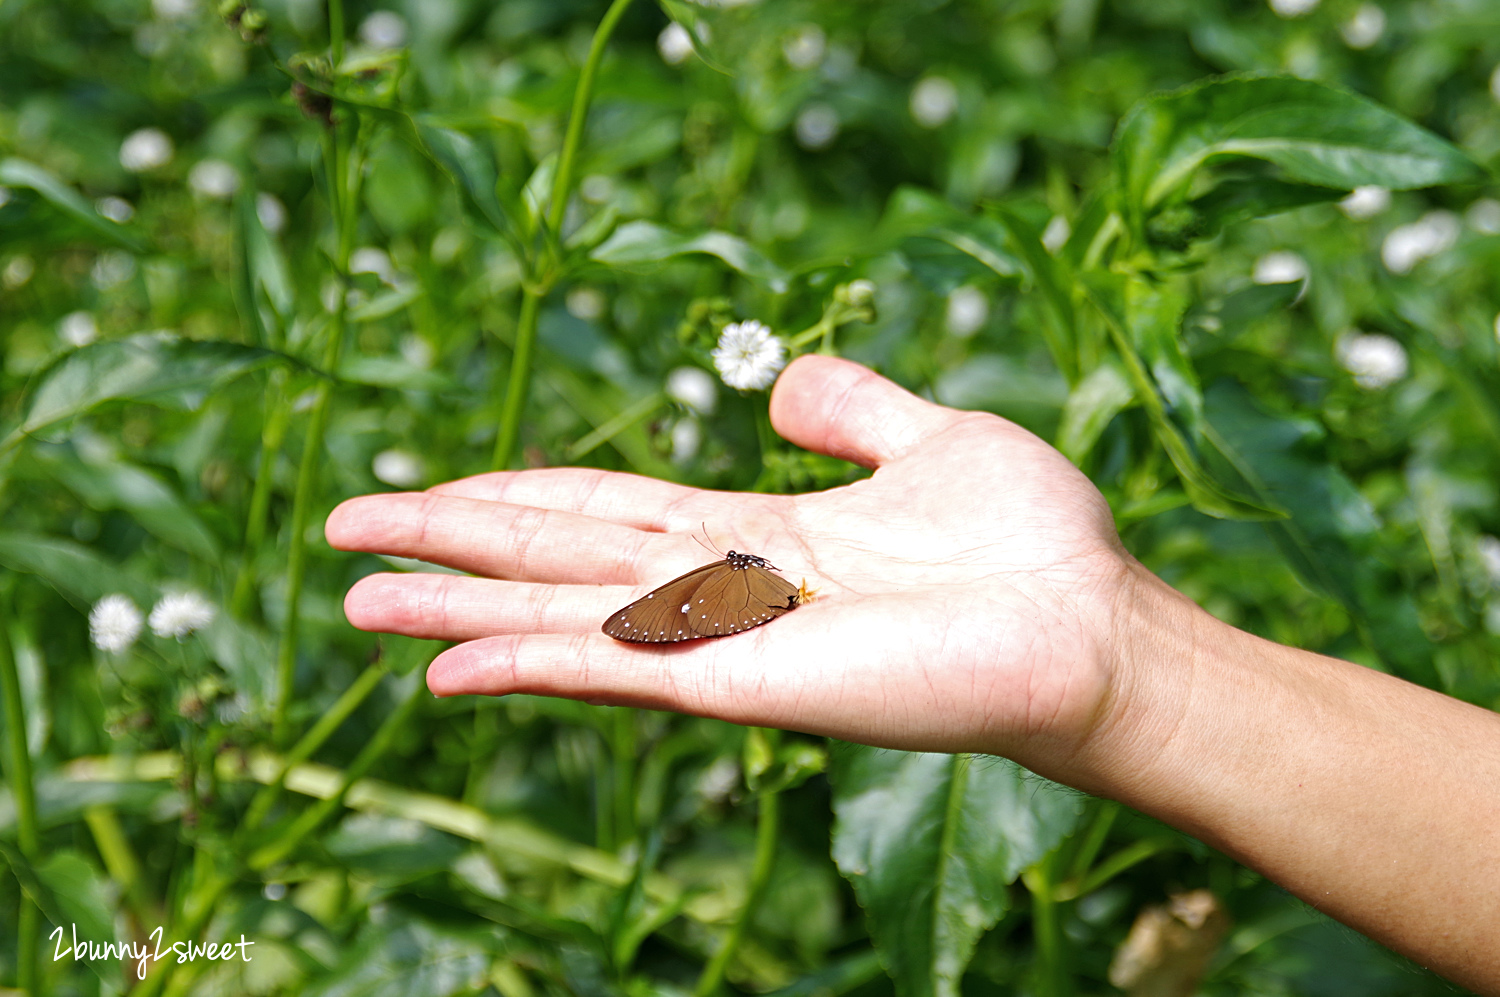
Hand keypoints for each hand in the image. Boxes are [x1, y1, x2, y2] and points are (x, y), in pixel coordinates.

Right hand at [325, 356, 1136, 771]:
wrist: (1093, 623)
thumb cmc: (1029, 540)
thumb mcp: (927, 437)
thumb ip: (849, 408)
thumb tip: (779, 385)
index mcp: (752, 532)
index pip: (604, 509)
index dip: (514, 497)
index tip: (429, 492)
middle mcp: (721, 587)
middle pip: (560, 555)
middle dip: (452, 544)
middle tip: (343, 533)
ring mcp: (729, 637)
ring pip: (567, 611)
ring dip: (460, 605)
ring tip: (359, 601)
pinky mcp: (750, 682)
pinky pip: (623, 668)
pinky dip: (534, 661)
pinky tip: (451, 662)